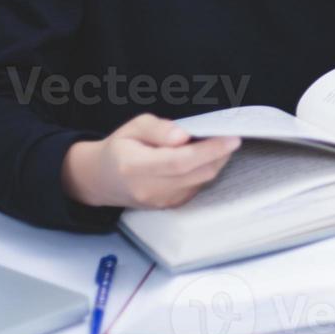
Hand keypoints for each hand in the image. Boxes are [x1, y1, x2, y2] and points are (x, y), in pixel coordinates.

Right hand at [60, 112, 242, 208]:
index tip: (232, 138)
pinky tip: (204, 158)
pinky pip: (196, 188)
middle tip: (232, 137)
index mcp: (135, 166)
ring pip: (200, 182)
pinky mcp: (169, 206)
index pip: (180, 161)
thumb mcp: (134, 127)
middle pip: (196, 174)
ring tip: (219, 144)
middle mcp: (148, 189)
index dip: (209, 150)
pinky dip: (204, 172)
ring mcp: (160, 201)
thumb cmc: (120, 148)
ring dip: (215, 163)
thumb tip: (184, 136)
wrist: (102, 179)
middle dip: (220, 155)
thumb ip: (159, 129)